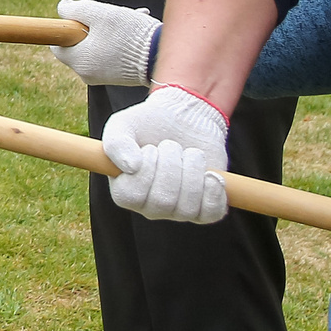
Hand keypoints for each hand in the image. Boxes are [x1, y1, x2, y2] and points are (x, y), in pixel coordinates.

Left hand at [53, 0, 159, 87]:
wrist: (160, 55)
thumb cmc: (128, 33)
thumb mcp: (98, 13)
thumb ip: (74, 9)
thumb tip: (62, 8)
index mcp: (78, 60)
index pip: (58, 44)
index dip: (67, 27)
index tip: (82, 18)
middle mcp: (86, 74)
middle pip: (79, 45)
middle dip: (91, 28)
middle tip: (109, 17)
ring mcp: (102, 77)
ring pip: (96, 48)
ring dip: (108, 32)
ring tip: (129, 19)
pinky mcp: (117, 77)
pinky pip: (109, 56)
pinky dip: (117, 43)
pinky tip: (134, 29)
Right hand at [101, 83, 230, 222]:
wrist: (185, 117)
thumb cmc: (149, 123)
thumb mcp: (124, 124)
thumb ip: (117, 143)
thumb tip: (131, 167)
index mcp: (125, 191)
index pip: (132, 196)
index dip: (145, 170)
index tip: (150, 148)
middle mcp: (151, 206)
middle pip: (163, 201)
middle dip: (171, 165)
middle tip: (171, 146)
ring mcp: (179, 211)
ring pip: (188, 207)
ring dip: (193, 171)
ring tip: (190, 154)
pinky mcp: (205, 208)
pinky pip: (211, 213)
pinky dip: (214, 191)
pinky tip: (210, 173)